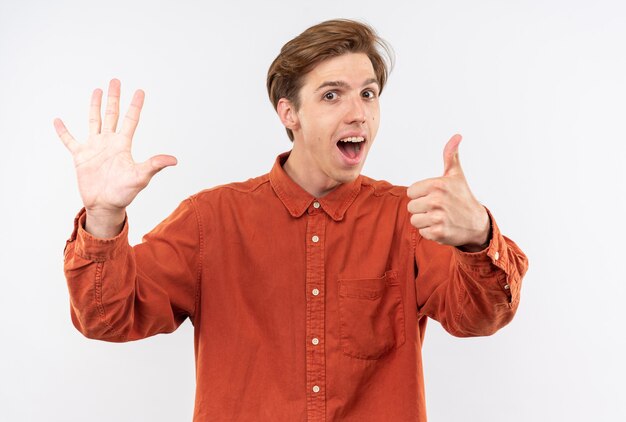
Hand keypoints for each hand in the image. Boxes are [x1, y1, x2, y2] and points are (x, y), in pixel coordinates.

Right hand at [54, 79, 176, 236]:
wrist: (106, 206)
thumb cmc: (125, 193)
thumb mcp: (141, 177)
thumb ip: (154, 165)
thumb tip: (174, 160)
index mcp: (123, 145)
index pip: (130, 120)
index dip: (135, 106)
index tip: (140, 91)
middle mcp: (109, 142)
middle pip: (112, 115)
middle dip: (114, 98)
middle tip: (116, 81)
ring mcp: (94, 148)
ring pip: (94, 121)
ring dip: (94, 106)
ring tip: (97, 90)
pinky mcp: (80, 157)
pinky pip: (70, 141)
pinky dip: (63, 131)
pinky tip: (58, 120)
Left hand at [407, 134, 489, 250]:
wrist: (477, 223)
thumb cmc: (463, 197)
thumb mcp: (456, 175)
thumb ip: (450, 156)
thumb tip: (457, 136)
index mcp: (437, 184)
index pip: (411, 192)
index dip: (421, 195)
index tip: (434, 196)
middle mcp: (436, 200)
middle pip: (411, 207)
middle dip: (422, 209)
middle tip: (438, 208)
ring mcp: (438, 217)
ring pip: (414, 220)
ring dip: (425, 221)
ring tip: (439, 217)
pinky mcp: (438, 233)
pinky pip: (422, 232)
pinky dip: (430, 232)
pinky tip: (442, 226)